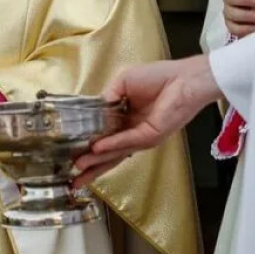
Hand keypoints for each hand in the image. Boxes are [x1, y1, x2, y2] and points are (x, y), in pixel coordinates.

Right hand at [73, 55, 220, 186]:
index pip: (104, 138)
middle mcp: (132, 133)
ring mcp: (142, 137)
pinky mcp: (151, 136)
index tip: (71, 154)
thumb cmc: (156, 77)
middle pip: (109, 153)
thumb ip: (107, 97)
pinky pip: (128, 141)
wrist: (183, 78)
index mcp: (126, 121)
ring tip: (79, 165)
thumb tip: (94, 110)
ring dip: (97, 159)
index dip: (89, 146)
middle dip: (91, 165)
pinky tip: (97, 148)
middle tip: (73, 176)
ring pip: (116, 151)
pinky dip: (112, 144)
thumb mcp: (122, 83)